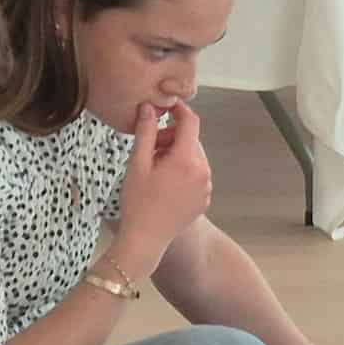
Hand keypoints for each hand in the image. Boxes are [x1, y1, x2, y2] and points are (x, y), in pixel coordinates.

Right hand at [113, 99, 211, 270]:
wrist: (146, 238)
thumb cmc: (138, 202)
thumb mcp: (137, 163)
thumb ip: (146, 131)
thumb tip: (149, 107)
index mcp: (187, 160)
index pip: (191, 122)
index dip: (179, 109)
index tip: (167, 106)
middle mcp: (203, 172)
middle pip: (191, 140)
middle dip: (172, 137)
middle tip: (150, 148)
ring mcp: (206, 187)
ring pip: (194, 157)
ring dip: (176, 154)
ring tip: (154, 169)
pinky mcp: (204, 199)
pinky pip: (196, 174)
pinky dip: (183, 171)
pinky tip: (164, 183)